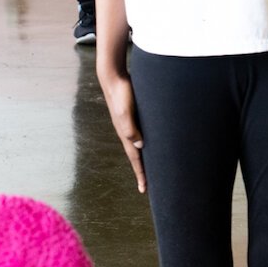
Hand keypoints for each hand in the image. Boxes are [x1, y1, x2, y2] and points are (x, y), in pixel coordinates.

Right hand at [98, 66, 145, 192]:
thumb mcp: (126, 111)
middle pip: (137, 155)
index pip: (135, 158)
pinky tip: (153, 141)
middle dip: (143, 170)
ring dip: (146, 157)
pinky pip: (142, 133)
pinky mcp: (135, 115)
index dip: (140, 173)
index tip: (144, 189)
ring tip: (153, 167)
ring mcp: (131, 124)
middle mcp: (128, 131)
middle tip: (148, 185)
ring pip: (140, 145)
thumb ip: (131, 128)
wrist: (114, 77)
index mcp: (126, 134)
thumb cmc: (121, 92)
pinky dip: (148, 141)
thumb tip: (140, 146)